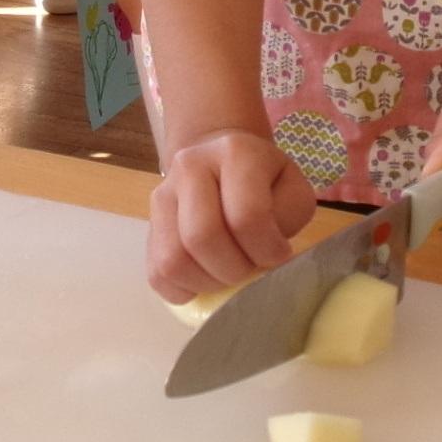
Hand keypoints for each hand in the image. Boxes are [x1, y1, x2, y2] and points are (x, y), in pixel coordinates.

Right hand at [149, 128, 315, 300]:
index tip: (279, 255)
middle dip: (234, 269)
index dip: (267, 249)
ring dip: (208, 283)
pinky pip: (157, 275)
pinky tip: (207, 278)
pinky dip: (185, 290)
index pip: (246, 215)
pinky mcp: (149, 226)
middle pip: (202, 237)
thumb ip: (289, 218)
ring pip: (173, 260)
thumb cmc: (265, 184)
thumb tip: (267, 257)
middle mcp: (190, 166)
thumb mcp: (292, 190)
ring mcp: (162, 195)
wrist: (221, 164)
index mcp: (235, 152)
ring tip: (229, 275)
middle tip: (251, 269)